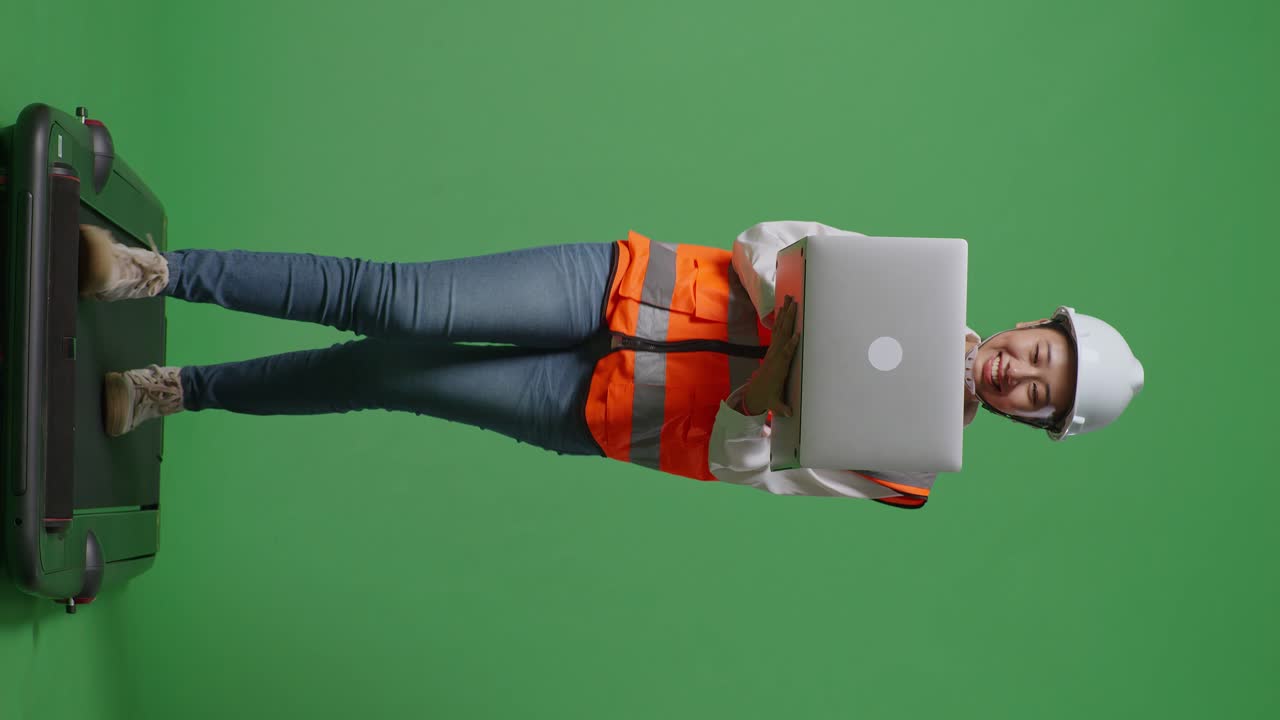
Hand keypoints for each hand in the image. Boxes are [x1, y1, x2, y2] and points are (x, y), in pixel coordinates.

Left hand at [745, 295, 799, 415]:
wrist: (754, 393)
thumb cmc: (768, 397)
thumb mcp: (774, 404)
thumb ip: (782, 408)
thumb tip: (790, 414)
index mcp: (778, 368)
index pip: (786, 354)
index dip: (791, 345)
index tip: (797, 335)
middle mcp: (775, 355)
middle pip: (783, 334)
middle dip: (788, 319)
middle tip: (794, 303)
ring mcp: (773, 350)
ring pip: (780, 328)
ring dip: (785, 313)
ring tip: (789, 298)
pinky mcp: (773, 348)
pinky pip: (778, 330)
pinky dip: (781, 318)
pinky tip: (784, 307)